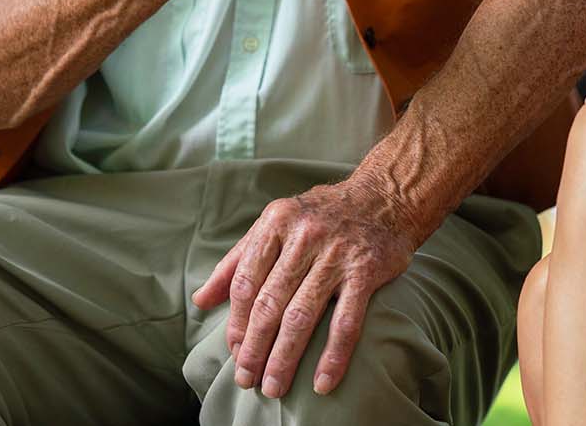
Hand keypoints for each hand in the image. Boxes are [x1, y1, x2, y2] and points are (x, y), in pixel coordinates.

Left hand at [191, 179, 420, 398]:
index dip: (236, 321)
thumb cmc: (322, 215)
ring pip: (302, 315)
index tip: (234, 351)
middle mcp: (304, 236)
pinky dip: (333, 356)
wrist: (384, 197)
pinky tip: (321, 382)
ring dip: (284, 358)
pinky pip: (346, 321)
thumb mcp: (276, 224)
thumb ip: (237, 260)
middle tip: (246, 379)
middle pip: (270, 303)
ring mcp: (336, 254)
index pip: (246, 281)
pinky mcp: (366, 271)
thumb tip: (200, 300)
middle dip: (254, 347)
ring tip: (272, 388)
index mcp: (276, 222)